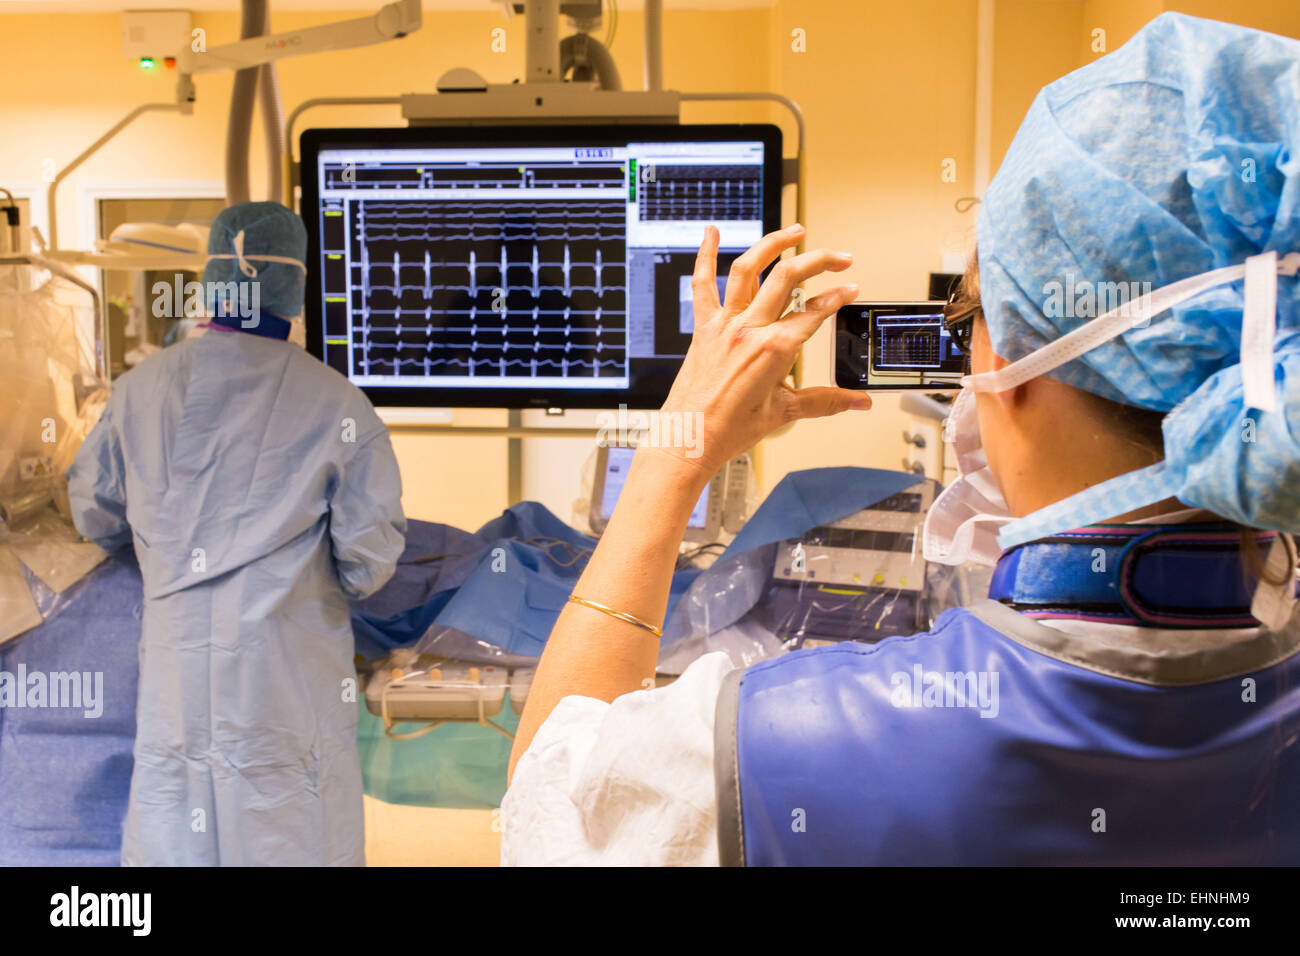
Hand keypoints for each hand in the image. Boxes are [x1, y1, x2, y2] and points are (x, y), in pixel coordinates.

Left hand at [649, 223, 869, 479]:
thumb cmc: (729, 429)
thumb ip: (825, 402)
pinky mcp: (703, 328)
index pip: (814, 312)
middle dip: (819, 260)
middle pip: (788, 278)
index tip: (850, 288)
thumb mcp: (784, 412)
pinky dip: (704, 255)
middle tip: (839, 257)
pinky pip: (702, 284)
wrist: (689, 439)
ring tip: (794, 231)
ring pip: (748, 269)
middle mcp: (747, 329)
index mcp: (772, 350)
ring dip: (772, 244)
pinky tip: (710, 232)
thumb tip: (858, 402)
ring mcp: (723, 325)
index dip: (837, 296)